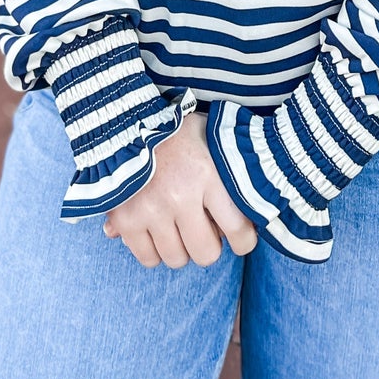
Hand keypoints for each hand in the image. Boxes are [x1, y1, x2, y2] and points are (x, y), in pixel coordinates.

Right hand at [102, 110, 258, 266]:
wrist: (127, 120)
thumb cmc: (176, 131)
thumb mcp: (210, 139)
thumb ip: (229, 171)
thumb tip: (252, 206)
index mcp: (207, 173)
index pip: (238, 229)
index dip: (244, 241)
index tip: (242, 239)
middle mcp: (180, 195)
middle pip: (206, 253)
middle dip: (209, 245)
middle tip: (205, 229)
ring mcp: (151, 209)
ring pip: (177, 258)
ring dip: (181, 247)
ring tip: (178, 226)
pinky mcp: (126, 219)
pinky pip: (148, 258)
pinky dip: (154, 250)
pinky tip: (156, 230)